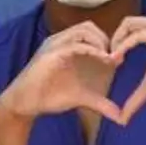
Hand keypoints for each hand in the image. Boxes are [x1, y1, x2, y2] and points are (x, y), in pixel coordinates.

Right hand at [0, 22, 125, 122]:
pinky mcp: (52, 53)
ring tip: (111, 58)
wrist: (25, 103)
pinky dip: (93, 50)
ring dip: (101, 42)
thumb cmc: (49, 97)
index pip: (90, 33)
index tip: (119, 60)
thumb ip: (100, 103)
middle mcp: (60, 41)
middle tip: (117, 57)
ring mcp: (55, 45)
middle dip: (106, 39)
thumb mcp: (81, 98)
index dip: (107, 42)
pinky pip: (76, 44)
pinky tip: (104, 60)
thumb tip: (120, 117)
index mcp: (66, 46)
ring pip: (83, 30)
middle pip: (89, 26)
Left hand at [113, 16, 145, 120]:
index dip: (115, 44)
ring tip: (113, 58)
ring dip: (117, 40)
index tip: (109, 63)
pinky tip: (118, 57)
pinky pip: (138, 34)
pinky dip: (125, 45)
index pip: (127, 30)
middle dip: (113, 39)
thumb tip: (122, 119)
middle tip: (108, 59)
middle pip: (126, 23)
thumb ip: (135, 99)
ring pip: (129, 24)